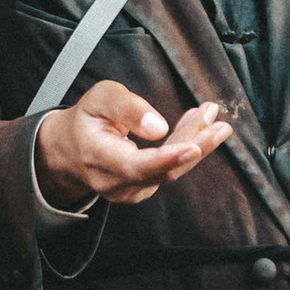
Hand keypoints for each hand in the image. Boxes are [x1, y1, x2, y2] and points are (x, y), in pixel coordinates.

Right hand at [35, 82, 233, 211]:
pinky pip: (169, 172)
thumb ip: (127, 107)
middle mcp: (113, 183)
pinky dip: (186, 149)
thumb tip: (159, 128)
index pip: (135, 165)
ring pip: (170, 172)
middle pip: (162, 170)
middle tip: (218, 121)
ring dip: (195, 144)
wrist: (71, 150)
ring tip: (213, 119)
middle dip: (195, 145)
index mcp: (97, 157)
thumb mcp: (100, 98)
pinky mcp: (141, 191)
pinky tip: (197, 127)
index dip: (167, 158)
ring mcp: (128, 192)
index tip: (194, 146)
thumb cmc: (88, 118)